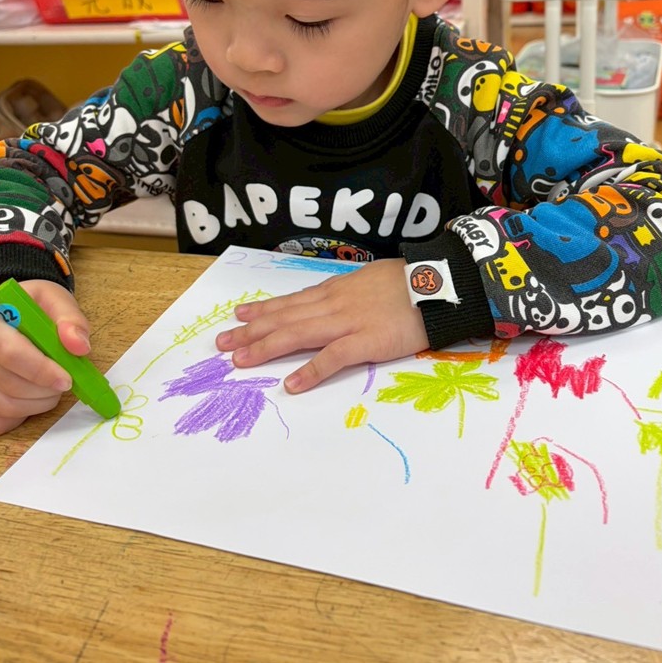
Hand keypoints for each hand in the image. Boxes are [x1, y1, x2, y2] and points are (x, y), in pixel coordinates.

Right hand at [0, 280, 90, 436]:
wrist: (17, 314)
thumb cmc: (34, 307)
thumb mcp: (54, 299)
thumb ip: (69, 318)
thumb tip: (79, 346)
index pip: (10, 353)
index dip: (41, 370)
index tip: (67, 379)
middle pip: (7, 382)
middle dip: (45, 389)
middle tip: (66, 381)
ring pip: (4, 405)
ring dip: (38, 403)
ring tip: (52, 386)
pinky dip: (22, 415)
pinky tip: (33, 396)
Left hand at [216, 258, 428, 392]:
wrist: (439, 282)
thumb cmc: (410, 281)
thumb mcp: (371, 278)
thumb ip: (350, 292)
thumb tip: (333, 299)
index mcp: (337, 290)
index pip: (292, 301)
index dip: (263, 310)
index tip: (238, 316)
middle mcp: (334, 304)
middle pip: (285, 318)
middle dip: (251, 332)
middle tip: (222, 344)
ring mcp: (348, 322)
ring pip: (298, 334)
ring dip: (266, 347)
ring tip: (240, 360)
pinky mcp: (367, 342)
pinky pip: (333, 358)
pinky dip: (310, 371)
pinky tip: (291, 384)